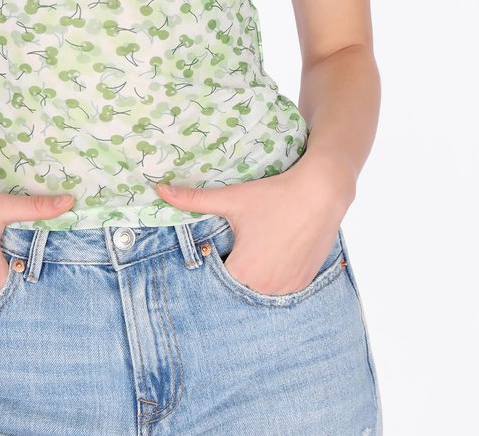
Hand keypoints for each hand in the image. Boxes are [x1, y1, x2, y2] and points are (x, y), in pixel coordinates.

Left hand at [156, 158, 351, 296]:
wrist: (320, 193)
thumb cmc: (273, 196)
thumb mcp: (232, 198)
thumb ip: (193, 200)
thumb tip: (158, 190)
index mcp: (244, 271)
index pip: (216, 279)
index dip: (215, 262)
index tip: (220, 247)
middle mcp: (266, 288)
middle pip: (238, 285)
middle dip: (235, 268)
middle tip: (241, 244)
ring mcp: (288, 289)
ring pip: (260, 288)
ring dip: (256, 275)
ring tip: (259, 247)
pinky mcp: (304, 283)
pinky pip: (281, 287)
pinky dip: (275, 275)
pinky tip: (276, 252)